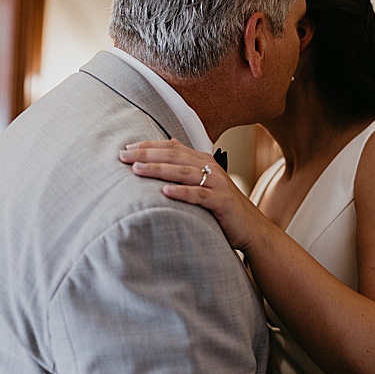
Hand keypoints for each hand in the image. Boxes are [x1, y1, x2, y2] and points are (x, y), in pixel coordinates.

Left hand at [118, 140, 270, 250]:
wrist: (250, 228)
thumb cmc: (222, 207)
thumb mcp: (203, 183)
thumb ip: (186, 167)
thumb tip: (168, 147)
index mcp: (203, 161)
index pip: (172, 147)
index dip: (149, 145)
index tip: (127, 148)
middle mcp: (210, 168)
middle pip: (174, 156)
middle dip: (147, 154)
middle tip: (124, 156)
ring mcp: (217, 183)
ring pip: (183, 172)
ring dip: (159, 169)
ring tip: (137, 169)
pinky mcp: (222, 201)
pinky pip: (199, 195)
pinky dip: (182, 192)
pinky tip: (165, 192)